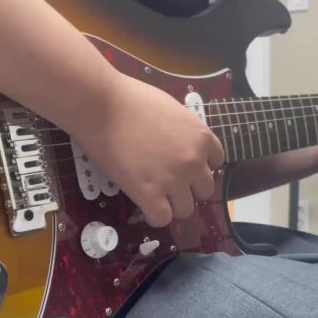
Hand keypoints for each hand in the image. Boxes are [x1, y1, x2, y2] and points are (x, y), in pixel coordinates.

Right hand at [70, 73, 224, 227]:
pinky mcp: (150, 193)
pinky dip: (154, 215)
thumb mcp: (173, 111)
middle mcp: (194, 161)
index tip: (182, 166)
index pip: (216, 163)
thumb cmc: (131, 99)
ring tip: (153, 193)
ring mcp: (174, 179)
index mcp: (202, 137)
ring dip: (171, 204)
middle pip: (204, 190)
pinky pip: (162, 218)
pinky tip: (143, 203)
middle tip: (166, 181)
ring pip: (185, 209)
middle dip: (187, 188)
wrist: (102, 104)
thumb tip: (180, 146)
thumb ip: (184, 133)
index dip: (198, 167)